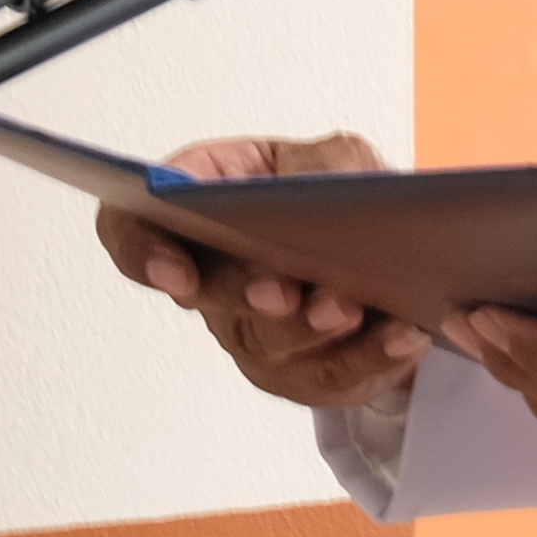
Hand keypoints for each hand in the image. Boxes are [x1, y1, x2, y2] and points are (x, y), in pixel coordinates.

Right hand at [93, 134, 426, 411]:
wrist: (388, 251)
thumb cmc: (334, 196)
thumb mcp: (331, 157)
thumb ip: (324, 164)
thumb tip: (330, 190)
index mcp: (198, 214)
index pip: (133, 232)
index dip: (143, 252)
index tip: (175, 272)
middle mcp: (214, 285)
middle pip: (213, 298)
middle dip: (248, 294)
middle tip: (280, 289)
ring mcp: (257, 338)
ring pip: (274, 347)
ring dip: (311, 329)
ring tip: (347, 307)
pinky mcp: (308, 377)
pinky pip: (334, 379)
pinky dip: (373, 357)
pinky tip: (403, 334)